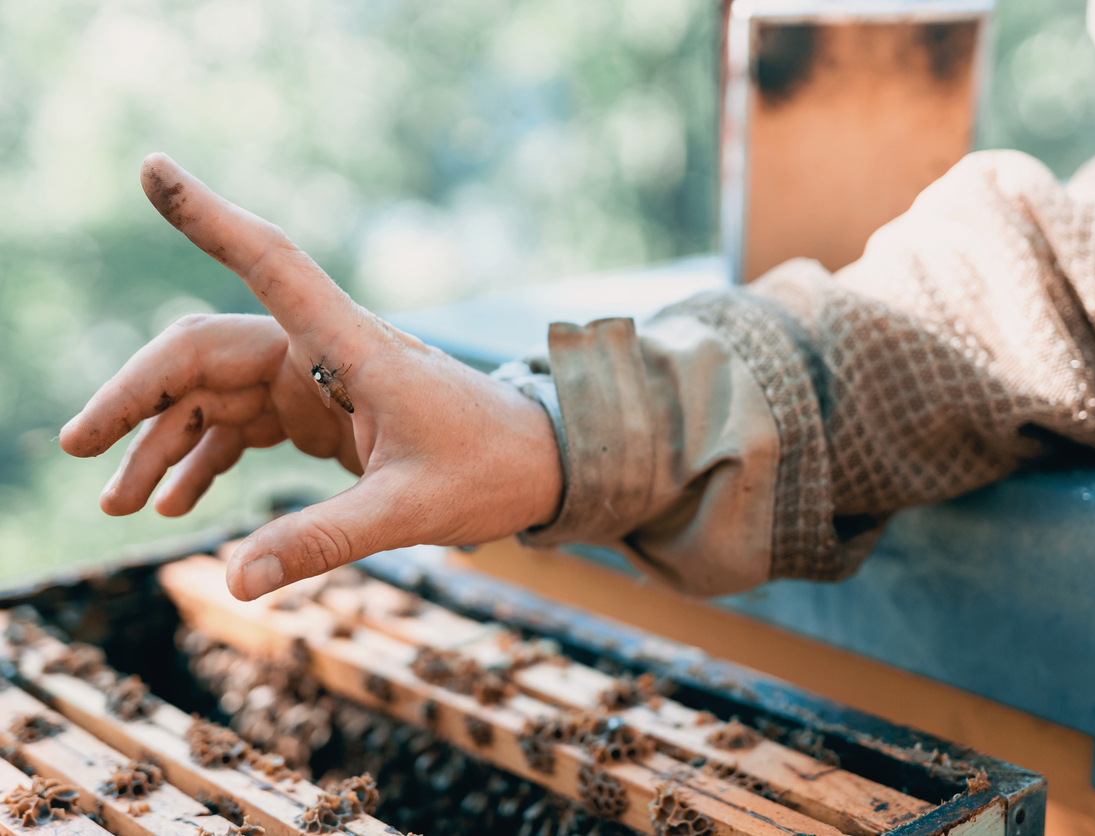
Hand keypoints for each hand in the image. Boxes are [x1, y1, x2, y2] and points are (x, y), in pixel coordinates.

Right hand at [59, 154, 562, 600]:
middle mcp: (325, 350)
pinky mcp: (324, 410)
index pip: (270, 261)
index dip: (209, 218)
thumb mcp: (412, 509)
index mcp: (350, 345)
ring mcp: (320, 379)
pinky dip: (205, 457)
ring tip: (121, 504)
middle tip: (81, 450)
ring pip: (215, 393)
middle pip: (205, 351)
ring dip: (164, 441)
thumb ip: (327, 539)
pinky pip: (243, 424)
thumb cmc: (492, 468)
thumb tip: (235, 583)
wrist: (542, 465)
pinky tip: (176, 502)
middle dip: (138, 397)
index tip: (154, 170)